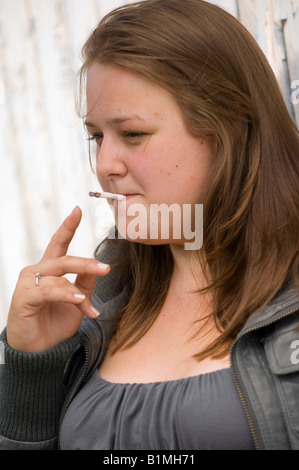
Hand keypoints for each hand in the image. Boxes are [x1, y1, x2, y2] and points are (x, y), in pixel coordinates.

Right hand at [6, 206, 109, 352]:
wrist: (40, 351)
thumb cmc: (56, 324)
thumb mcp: (77, 301)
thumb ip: (85, 283)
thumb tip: (98, 268)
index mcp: (49, 270)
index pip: (58, 243)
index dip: (68, 227)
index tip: (78, 210)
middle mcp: (37, 272)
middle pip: (64, 259)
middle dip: (86, 263)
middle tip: (106, 269)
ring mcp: (27, 283)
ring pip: (58, 277)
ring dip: (77, 293)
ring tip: (90, 308)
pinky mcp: (23, 297)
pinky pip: (48, 290)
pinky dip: (65, 295)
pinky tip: (78, 300)